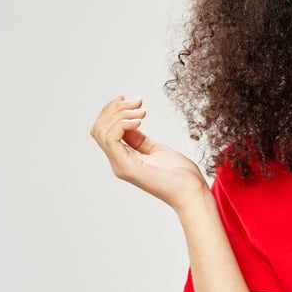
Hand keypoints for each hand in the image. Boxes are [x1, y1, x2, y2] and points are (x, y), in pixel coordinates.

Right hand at [90, 96, 209, 212]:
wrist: (192, 192)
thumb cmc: (180, 175)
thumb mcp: (156, 150)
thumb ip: (139, 139)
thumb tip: (130, 124)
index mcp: (123, 158)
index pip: (103, 130)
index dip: (112, 111)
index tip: (130, 99)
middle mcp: (118, 162)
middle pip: (98, 128)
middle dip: (115, 108)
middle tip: (138, 102)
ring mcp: (121, 166)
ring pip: (101, 131)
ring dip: (120, 114)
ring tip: (141, 112)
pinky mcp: (128, 167)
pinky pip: (111, 139)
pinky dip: (122, 124)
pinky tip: (139, 121)